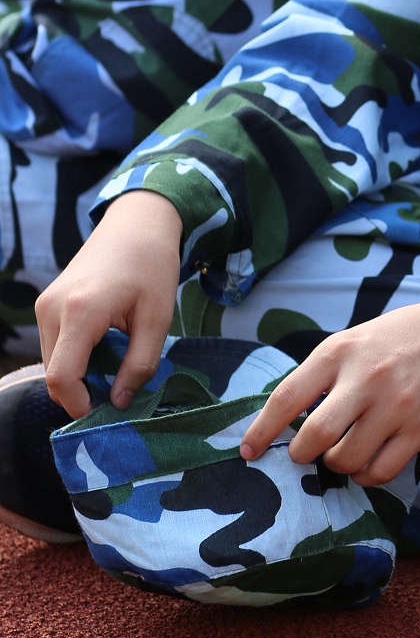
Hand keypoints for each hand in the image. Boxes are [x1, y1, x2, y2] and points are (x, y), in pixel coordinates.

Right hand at [35, 191, 183, 416]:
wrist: (135, 224)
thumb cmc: (152, 266)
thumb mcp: (157, 319)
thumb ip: (139, 365)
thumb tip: (120, 403)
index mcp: (80, 312)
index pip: (61, 378)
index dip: (79, 405)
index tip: (108, 413)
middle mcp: (52, 309)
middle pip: (54, 373)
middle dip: (82, 392)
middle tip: (119, 392)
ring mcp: (44, 305)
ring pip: (53, 361)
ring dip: (79, 374)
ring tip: (117, 364)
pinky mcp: (46, 303)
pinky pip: (55, 345)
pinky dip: (75, 357)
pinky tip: (105, 348)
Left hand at [238, 275, 419, 486]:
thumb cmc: (394, 340)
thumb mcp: (350, 342)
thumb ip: (319, 377)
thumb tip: (282, 424)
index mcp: (339, 352)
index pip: (287, 398)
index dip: (261, 431)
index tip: (248, 452)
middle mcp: (367, 378)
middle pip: (316, 436)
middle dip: (301, 454)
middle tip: (305, 452)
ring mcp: (397, 405)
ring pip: (347, 460)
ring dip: (335, 464)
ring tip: (343, 450)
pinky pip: (380, 471)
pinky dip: (365, 475)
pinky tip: (367, 462)